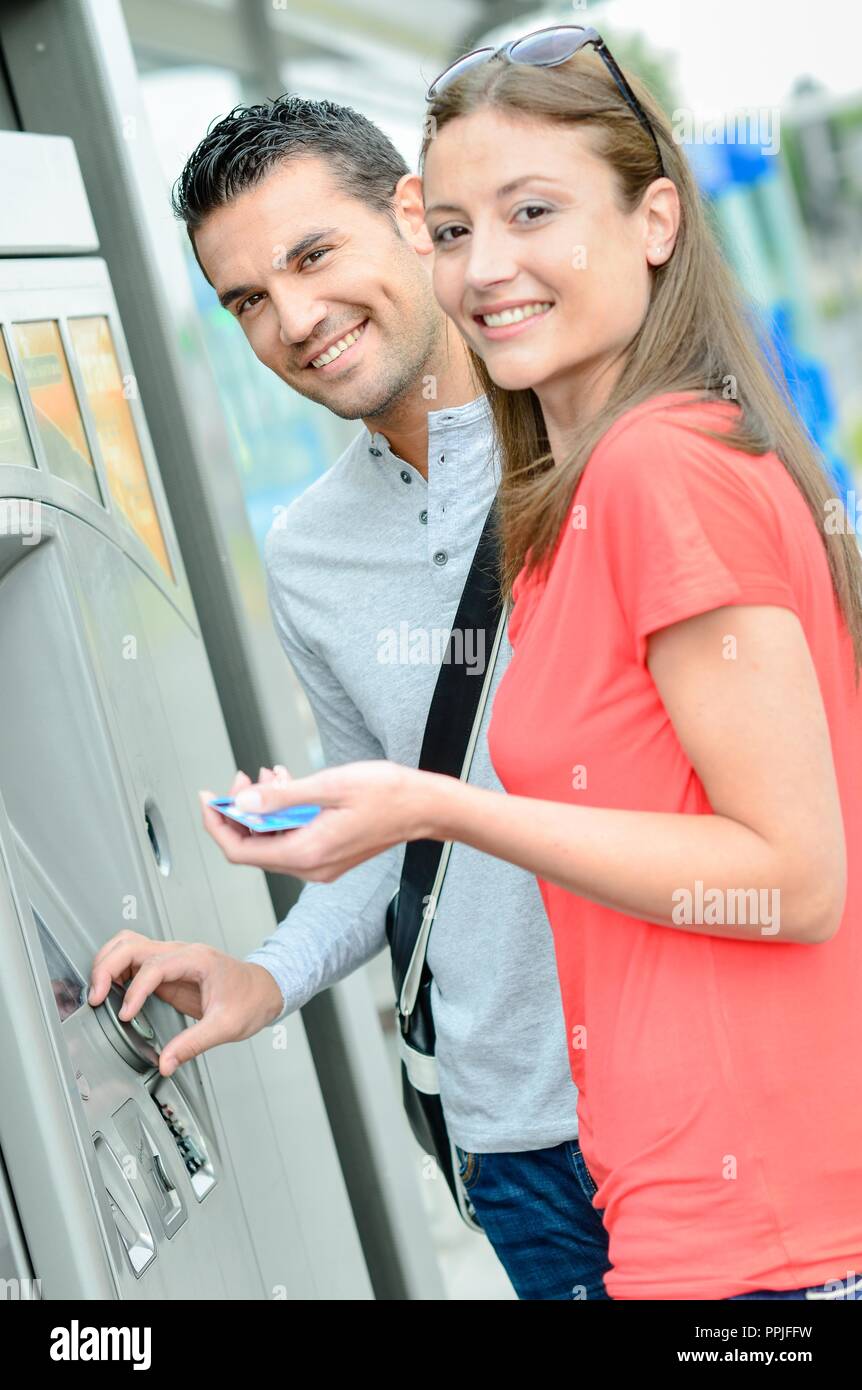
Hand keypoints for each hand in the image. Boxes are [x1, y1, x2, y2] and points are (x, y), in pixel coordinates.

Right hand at [89, 769, 286, 1076]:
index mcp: (197, 960)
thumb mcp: (226, 1026)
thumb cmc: (250, 1001)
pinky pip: (134, 960)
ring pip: (128, 945)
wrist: (264, 990)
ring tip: (96, 992)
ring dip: (107, 963)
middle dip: (107, 968)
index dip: (135, 991)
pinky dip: (116, 970)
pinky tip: (110, 991)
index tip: (125, 1015)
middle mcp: (181, 952)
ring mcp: (172, 957)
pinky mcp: (166, 969)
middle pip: (131, 946)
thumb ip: (193, 1044)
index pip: (154, 967)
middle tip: (94, 997)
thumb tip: (166, 1063)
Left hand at [198, 759, 434, 882]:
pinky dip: (282, 814)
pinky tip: (287, 786)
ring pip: (272, 841)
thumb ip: (283, 796)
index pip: (241, 850)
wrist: (426, 807)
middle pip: (253, 847)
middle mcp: (310, 867)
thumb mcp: (330, 785)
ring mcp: (321, 865)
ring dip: (262, 810)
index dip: (217, 824)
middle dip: (240, 811)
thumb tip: (243, 802)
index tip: (208, 798)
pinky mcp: (329, 856)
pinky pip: (292, 839)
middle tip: (240, 778)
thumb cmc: (387, 793)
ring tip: (266, 775)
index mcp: (307, 852)